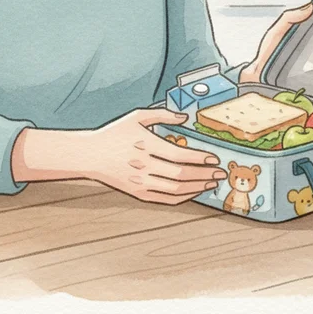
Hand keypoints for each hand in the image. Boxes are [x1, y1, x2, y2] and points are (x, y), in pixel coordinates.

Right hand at [83, 108, 227, 204]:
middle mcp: (144, 165)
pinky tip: (193, 192)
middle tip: (220, 172)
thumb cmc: (115, 133)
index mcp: (145, 144)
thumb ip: (162, 114)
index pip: (179, 155)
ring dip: (197, 187)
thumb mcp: (137, 116)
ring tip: (211, 183)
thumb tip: (184, 117)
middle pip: (181, 175)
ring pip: (175, 189)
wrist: (92, 154)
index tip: (214, 158)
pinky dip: (182, 197)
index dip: (199, 158)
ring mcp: (141, 182)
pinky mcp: (138, 193)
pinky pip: (165, 199)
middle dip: (204, 174)